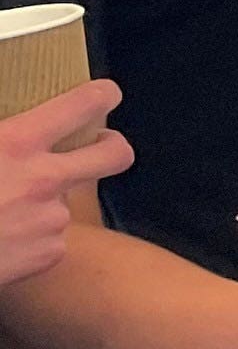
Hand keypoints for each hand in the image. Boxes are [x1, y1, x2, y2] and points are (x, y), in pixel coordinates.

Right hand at [0, 82, 127, 284]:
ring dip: (42, 202)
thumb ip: (2, 134)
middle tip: (102, 145)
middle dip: (113, 146)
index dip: (102, 95)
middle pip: (115, 155)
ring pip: (64, 201)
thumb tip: (10, 129)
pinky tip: (3, 237)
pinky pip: (51, 237)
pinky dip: (32, 238)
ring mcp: (52, 219)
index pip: (83, 105)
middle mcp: (45, 180)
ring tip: (2, 210)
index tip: (106, 94)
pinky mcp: (50, 254)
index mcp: (16, 144)